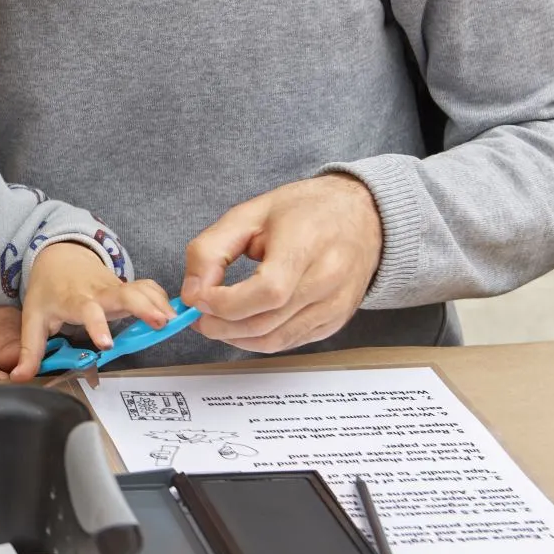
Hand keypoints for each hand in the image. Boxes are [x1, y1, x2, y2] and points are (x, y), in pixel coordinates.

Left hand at [12, 241, 172, 380]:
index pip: (88, 311)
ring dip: (159, 303)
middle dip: (143, 306)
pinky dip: (162, 297)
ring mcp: (116, 287)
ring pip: (141, 289)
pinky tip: (174, 314)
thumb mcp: (33, 319)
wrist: (60, 257)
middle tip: (160, 322)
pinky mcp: (126, 287)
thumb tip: (19, 377)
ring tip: (174, 322)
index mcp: (76, 300)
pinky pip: (148, 288)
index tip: (106, 344)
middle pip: (124, 294)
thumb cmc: (48, 290)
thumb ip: (29, 350)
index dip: (97, 325)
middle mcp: (99, 292)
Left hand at [180, 174, 382, 354]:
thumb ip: (212, 250)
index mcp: (307, 244)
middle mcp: (327, 280)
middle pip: (266, 322)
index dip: (225, 303)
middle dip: (220, 325)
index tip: (198, 298)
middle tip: (198, 314)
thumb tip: (192, 292)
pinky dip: (258, 339)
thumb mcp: (250, 213)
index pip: (266, 291)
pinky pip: (289, 342)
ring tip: (215, 319)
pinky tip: (243, 322)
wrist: (361, 216)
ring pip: (274, 341)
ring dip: (235, 337)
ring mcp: (335, 306)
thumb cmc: (306, 210)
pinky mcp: (335, 322)